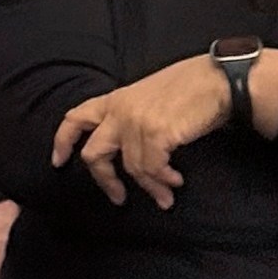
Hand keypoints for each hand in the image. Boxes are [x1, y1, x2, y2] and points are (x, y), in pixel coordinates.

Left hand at [50, 50, 277, 208]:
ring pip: (130, 168)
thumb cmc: (190, 88)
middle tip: (118, 198)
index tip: (58, 162)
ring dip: (150, 186)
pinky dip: (163, 180)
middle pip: (93, 153)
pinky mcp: (156, 133)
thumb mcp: (149, 97)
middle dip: (104, 180)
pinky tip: (174, 182)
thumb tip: (131, 150)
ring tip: (166, 194)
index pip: (75, 118)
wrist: (220, 80)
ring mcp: (136, 122)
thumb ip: (132, 117)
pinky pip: (151, 169)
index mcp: (115, 100)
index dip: (63, 141)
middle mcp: (119, 110)